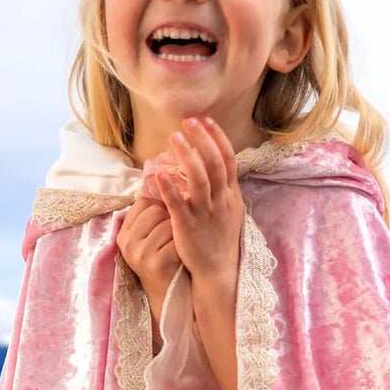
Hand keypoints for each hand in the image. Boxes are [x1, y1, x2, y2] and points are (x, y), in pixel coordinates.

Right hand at [115, 181, 181, 322]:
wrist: (170, 294)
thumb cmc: (165, 259)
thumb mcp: (151, 237)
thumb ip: (151, 215)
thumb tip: (162, 178)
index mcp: (124, 234)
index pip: (143, 203)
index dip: (161, 204)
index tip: (171, 214)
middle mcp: (127, 243)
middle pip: (154, 210)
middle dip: (171, 216)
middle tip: (178, 230)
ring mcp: (139, 254)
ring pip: (166, 223)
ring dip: (179, 231)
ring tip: (180, 242)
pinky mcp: (154, 264)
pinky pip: (174, 240)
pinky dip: (183, 244)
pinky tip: (183, 253)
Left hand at [149, 116, 242, 288]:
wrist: (218, 269)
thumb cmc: (220, 239)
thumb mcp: (230, 210)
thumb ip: (224, 188)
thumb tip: (215, 165)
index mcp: (231, 195)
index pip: (227, 159)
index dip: (217, 137)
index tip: (205, 120)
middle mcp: (221, 200)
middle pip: (214, 163)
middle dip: (201, 139)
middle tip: (187, 121)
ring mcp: (205, 213)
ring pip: (199, 179)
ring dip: (187, 156)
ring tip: (174, 138)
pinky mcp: (188, 226)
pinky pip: (178, 203)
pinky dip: (168, 187)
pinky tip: (158, 173)